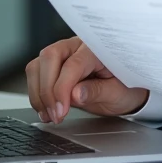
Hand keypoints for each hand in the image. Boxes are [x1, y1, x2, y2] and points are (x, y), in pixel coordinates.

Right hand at [25, 37, 148, 122]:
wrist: (126, 90)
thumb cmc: (125, 88)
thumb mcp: (117, 93)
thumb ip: (97, 91)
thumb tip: (74, 94)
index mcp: (97, 49)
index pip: (72, 64)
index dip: (62, 89)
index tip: (61, 111)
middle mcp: (77, 46)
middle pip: (49, 57)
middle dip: (47, 90)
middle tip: (56, 115)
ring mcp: (63, 53)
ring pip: (37, 65)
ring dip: (38, 94)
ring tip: (50, 115)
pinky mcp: (53, 66)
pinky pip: (35, 74)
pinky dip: (36, 94)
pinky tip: (46, 110)